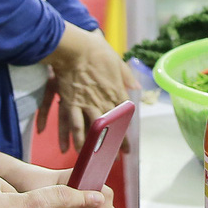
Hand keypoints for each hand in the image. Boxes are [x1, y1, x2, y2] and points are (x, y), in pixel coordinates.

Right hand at [43, 25, 134, 150]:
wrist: (75, 47)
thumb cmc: (97, 51)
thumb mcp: (118, 62)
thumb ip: (128, 77)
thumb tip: (137, 88)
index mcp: (116, 92)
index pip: (124, 119)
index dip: (126, 135)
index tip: (128, 148)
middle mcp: (103, 101)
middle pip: (110, 129)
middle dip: (112, 147)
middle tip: (114, 160)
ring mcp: (86, 104)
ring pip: (92, 132)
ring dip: (93, 147)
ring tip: (93, 160)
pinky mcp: (70, 102)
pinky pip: (73, 125)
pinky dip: (74, 138)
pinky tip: (73, 149)